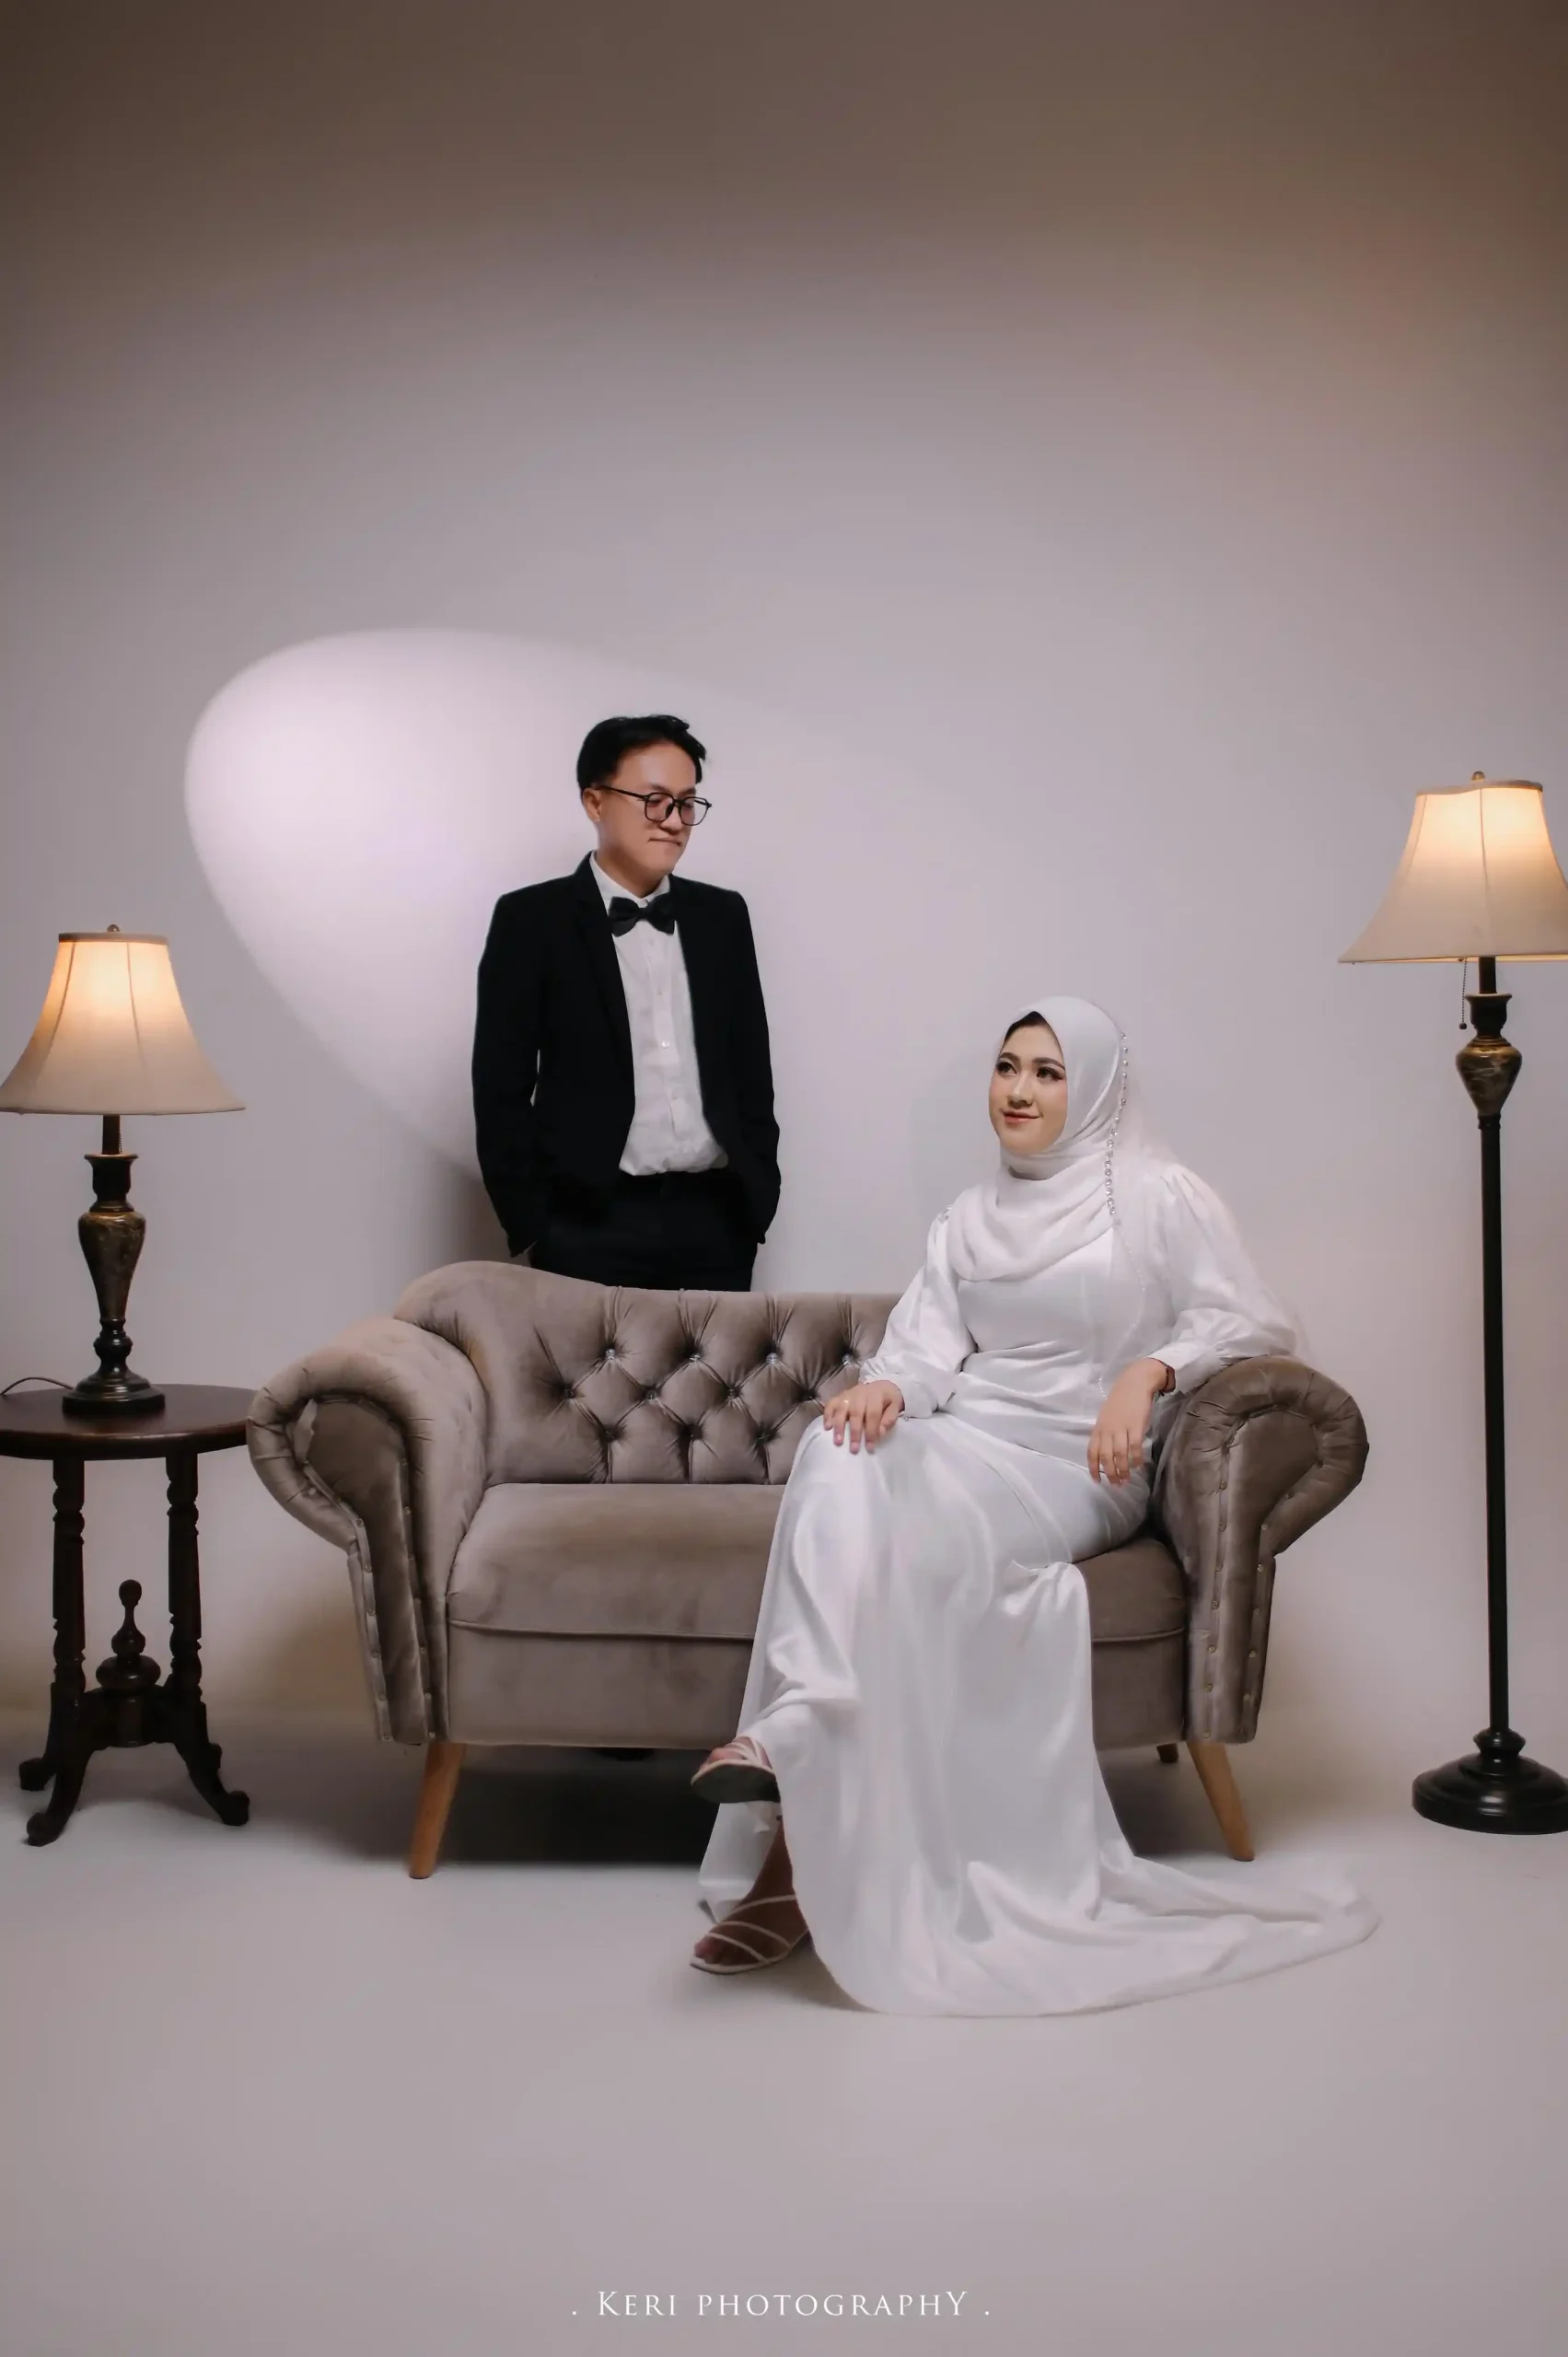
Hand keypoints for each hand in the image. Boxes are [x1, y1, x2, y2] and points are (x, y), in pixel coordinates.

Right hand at [821, 1380, 903, 1452]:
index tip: (869, 1447)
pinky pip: (831, 1404)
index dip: (871, 1431)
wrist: (879, 1386)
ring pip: (841, 1409)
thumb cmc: (887, 1400)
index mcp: (876, 1396)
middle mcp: (860, 1394)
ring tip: (838, 1441)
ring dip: (839, 1426)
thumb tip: (880, 1433)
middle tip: (853, 1449)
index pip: (873, 1415)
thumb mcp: (895, 1406)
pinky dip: (827, 1415)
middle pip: (856, 1413)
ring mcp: (848, 1395)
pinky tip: (827, 1428)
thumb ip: (889, 1419)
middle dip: (854, 1432)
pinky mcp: (839, 1396)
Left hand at [1088, 1358, 1173, 1485]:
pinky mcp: (1136, 1426)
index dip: (1093, 1468)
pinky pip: (1135, 1447)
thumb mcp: (1106, 1416)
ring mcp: (1121, 1428)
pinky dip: (1136, 1459)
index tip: (1097, 1480)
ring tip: (1126, 1480)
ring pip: (1119, 1455)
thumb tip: (1106, 1452)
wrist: (1135, 1383)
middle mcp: (1107, 1430)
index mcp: (1098, 1428)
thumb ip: (1104, 1433)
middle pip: (1105, 1457)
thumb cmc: (1121, 1400)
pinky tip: (1138, 1466)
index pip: (1092, 1451)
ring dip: (1123, 1470)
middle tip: (1116, 1485)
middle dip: (1110, 1473)